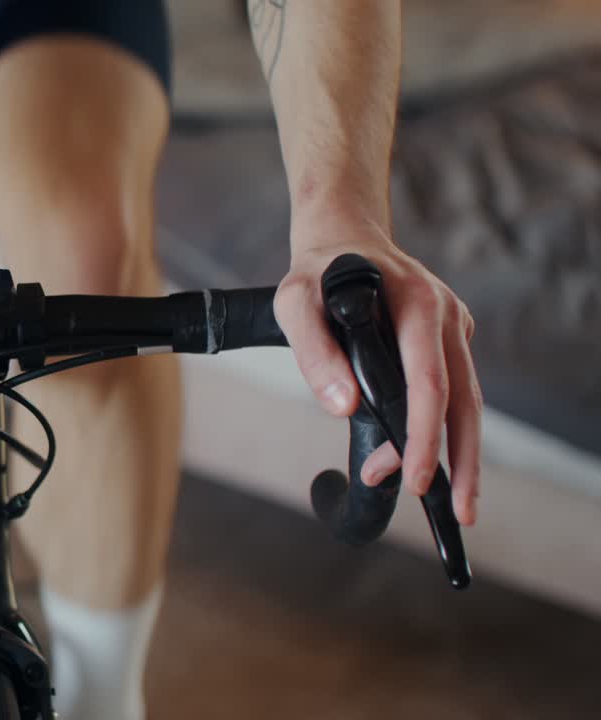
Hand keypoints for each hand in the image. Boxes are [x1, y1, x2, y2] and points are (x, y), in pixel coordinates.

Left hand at [274, 216, 482, 525]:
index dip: (425, 434)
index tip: (417, 476)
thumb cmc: (315, 271)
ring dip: (461, 453)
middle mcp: (445, 317)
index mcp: (418, 304)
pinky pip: (451, 390)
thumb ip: (314, 352)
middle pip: (464, 400)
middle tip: (460, 512)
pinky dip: (443, 428)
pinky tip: (431, 460)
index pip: (429, 382)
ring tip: (457, 503)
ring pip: (466, 400)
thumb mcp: (293, 303)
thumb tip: (342, 407)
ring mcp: (451, 329)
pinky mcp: (446, 341)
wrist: (341, 237)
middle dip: (462, 460)